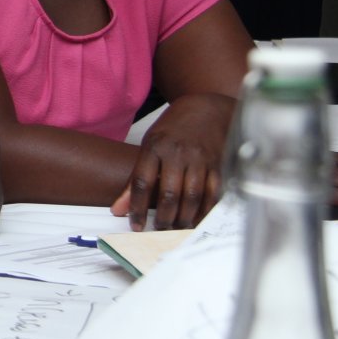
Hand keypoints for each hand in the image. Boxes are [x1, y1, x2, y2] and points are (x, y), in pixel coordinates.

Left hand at [114, 95, 232, 230]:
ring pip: (191, 197)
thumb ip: (134, 178)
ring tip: (175, 228)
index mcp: (155, 147)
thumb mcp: (150, 144)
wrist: (208, 108)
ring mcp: (200, 159)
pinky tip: (197, 220)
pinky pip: (212, 193)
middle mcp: (178, 153)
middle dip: (163, 217)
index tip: (135, 225)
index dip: (136, 207)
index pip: (141, 182)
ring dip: (183, 218)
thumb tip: (118, 209)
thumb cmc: (175, 128)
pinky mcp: (219, 165)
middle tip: (159, 230)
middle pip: (168, 193)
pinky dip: (205, 211)